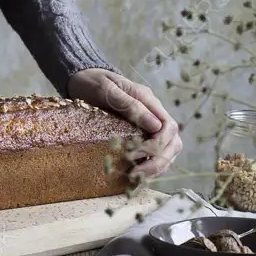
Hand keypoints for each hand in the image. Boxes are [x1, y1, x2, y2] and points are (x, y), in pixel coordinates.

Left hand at [66, 68, 181, 176]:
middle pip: (173, 142)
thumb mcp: (107, 90)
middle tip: (135, 173)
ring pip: (168, 151)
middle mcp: (154, 113)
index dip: (157, 145)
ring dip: (156, 167)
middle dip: (158, 161)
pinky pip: (155, 153)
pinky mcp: (141, 134)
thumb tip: (155, 126)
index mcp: (149, 100)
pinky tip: (134, 175)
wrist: (82, 78)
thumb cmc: (93, 82)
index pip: (168, 127)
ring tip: (135, 178)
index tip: (134, 155)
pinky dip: (148, 166)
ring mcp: (149, 124)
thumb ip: (131, 105)